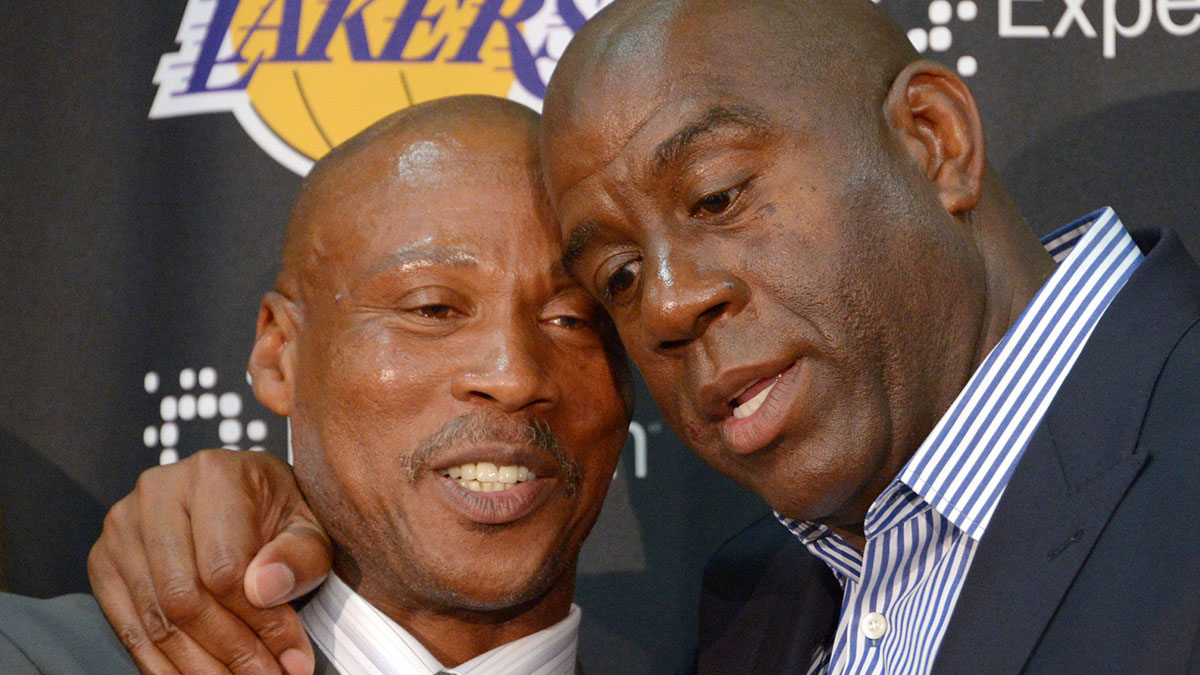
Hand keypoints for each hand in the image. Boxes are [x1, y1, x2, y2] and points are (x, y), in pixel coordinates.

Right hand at [88, 449, 332, 674]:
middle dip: (232, 652)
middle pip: (184, 598)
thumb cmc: (279, 513)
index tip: (292, 657)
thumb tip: (265, 591)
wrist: (244, 497)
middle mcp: (157, 493)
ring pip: (156, 620)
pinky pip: (130, 629)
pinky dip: (166, 667)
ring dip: (201, 668)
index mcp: (213, 474)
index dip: (260, 623)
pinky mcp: (105, 561)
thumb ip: (299, 556)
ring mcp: (123, 528)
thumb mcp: (310, 527)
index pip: (225, 568)